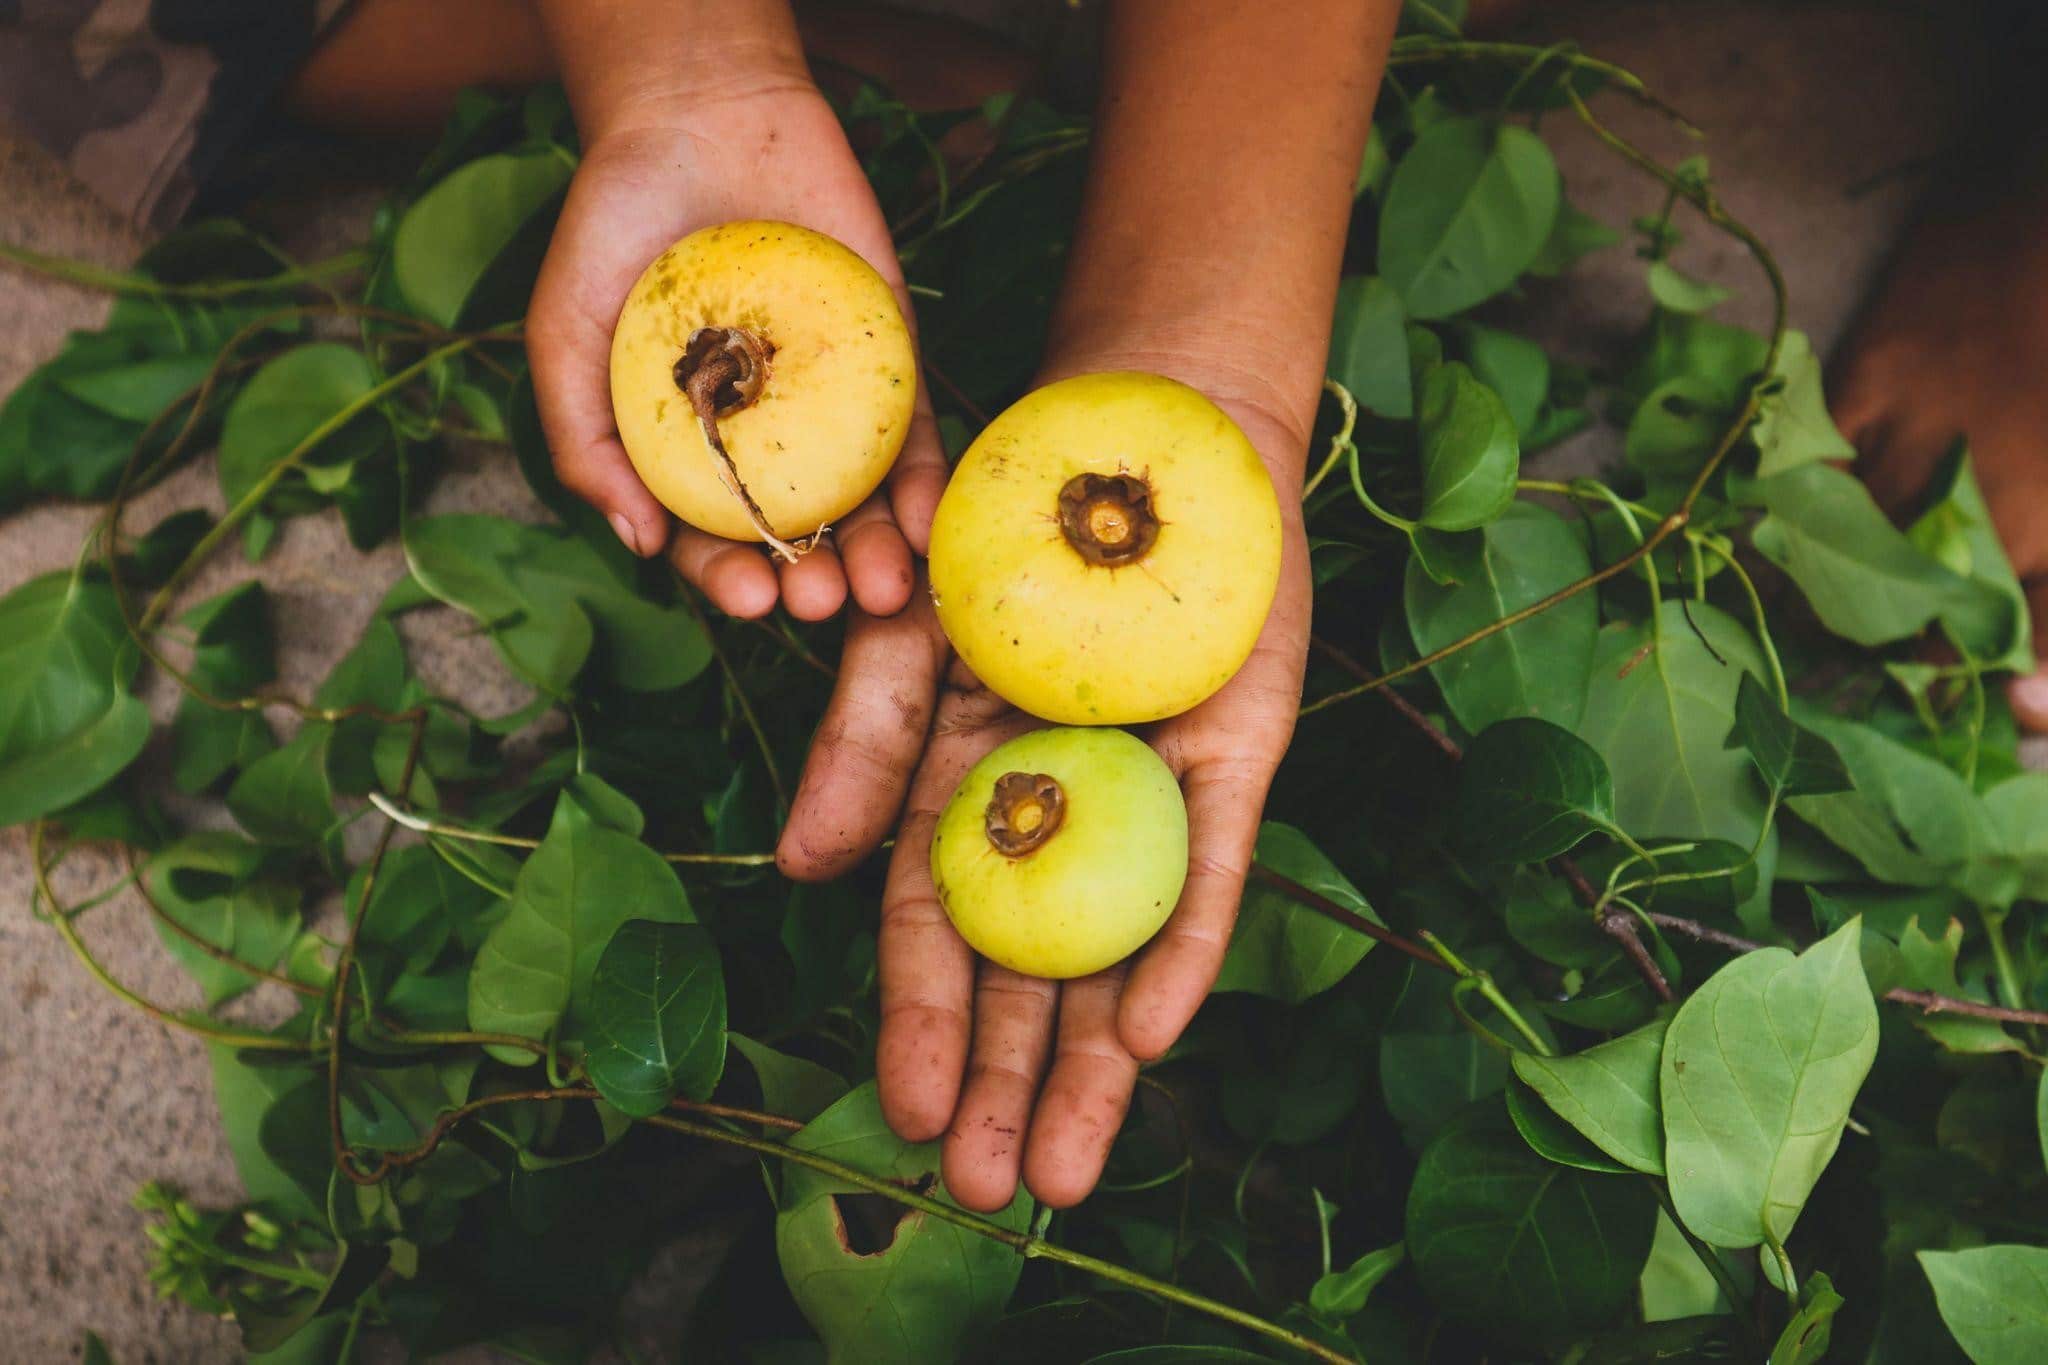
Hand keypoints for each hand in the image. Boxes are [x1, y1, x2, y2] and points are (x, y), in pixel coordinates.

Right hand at [526, 75, 946, 621]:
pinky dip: (924, 483)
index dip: (730, 578)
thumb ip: (584, 441)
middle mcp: (766, 442)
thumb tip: (637, 544)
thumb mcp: (566, 334)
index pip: (712, 539)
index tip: (751, 599)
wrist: (698, 116)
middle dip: (812, 581)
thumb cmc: (615, 229)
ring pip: (863, 501)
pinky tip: (926, 524)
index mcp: (688, 452)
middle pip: (797, 534)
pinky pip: (915, 434)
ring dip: (876, 554)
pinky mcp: (890, 360)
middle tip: (821, 604)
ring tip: (882, 588)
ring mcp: (833, 405)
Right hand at [779, 374, 1311, 1209]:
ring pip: (1118, 952)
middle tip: (986, 1190)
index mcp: (972, 793)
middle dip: (1005, 1083)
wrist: (1132, 430)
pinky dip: (1182, 942)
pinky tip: (1153, 1026)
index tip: (902, 1116)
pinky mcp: (1234, 759)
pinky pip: (1208, 868)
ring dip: (1092, 1063)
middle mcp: (1063, 816)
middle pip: (1029, 975)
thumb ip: (863, 744)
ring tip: (1062, 1168)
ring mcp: (1151, 796)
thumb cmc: (1002, 526)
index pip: (941, 936)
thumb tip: (796, 868)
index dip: (920, 1024)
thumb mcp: (907, 631)